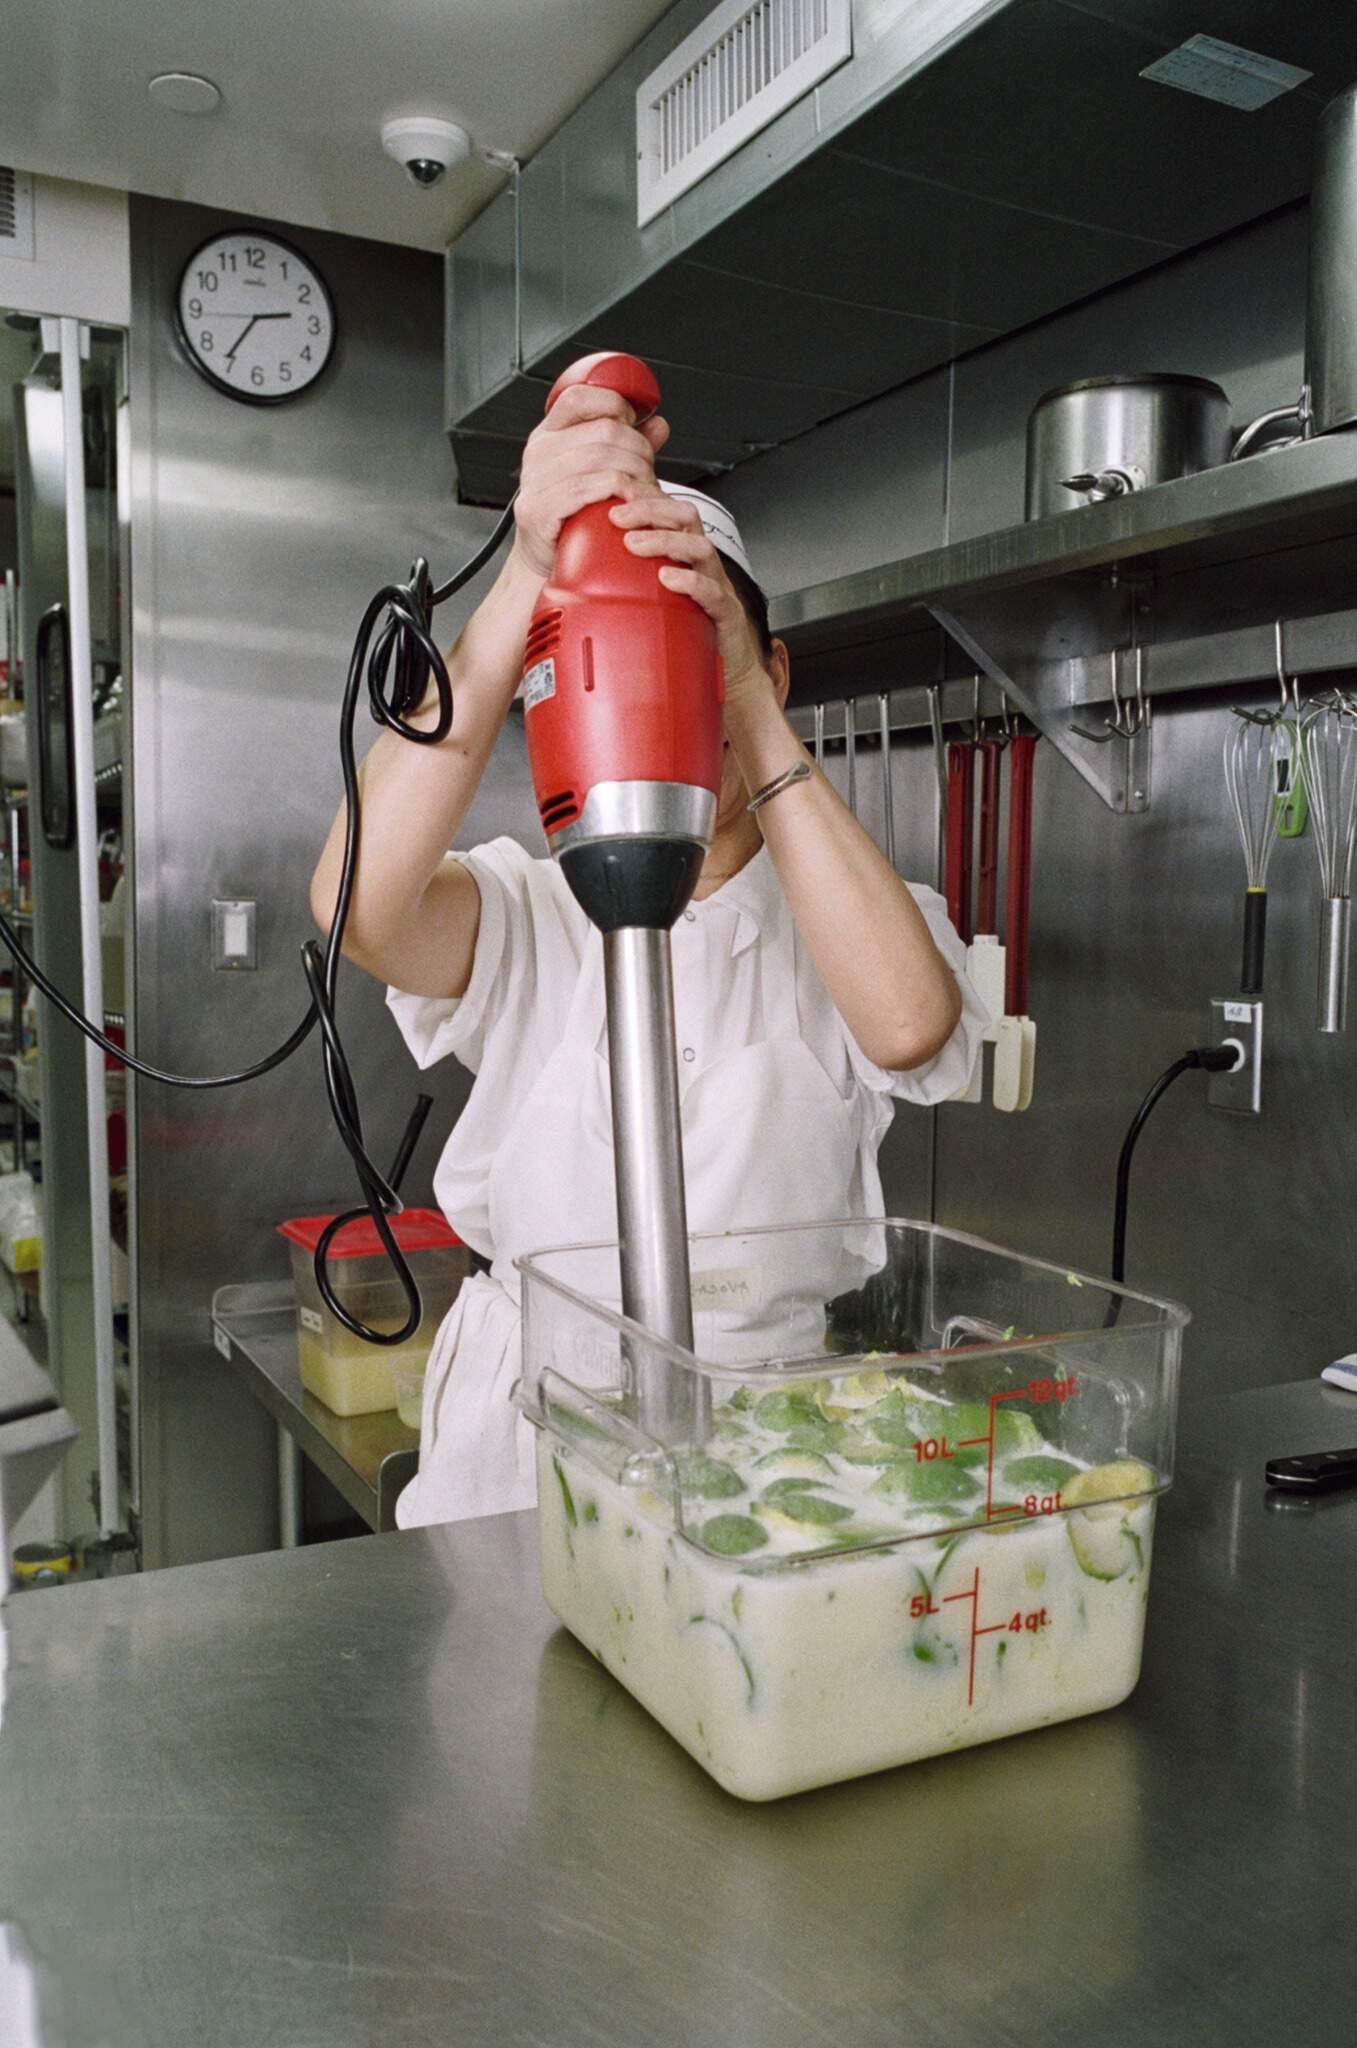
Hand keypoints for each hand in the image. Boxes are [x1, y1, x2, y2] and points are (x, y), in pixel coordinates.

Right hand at [512, 385, 669, 580]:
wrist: (547, 558)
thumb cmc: (573, 515)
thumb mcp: (598, 471)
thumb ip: (626, 445)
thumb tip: (658, 425)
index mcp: (549, 434)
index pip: (581, 397)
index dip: (615, 405)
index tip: (633, 424)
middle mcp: (538, 452)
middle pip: (604, 430)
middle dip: (639, 450)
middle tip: (647, 471)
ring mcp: (535, 480)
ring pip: (602, 459)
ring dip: (635, 474)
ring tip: (642, 491)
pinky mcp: (538, 510)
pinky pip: (587, 490)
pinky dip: (617, 494)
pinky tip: (628, 504)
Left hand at [608, 491, 768, 700]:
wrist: (726, 671)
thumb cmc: (689, 634)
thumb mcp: (652, 602)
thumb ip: (627, 584)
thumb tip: (577, 580)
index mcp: (684, 556)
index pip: (668, 512)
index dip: (643, 500)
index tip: (612, 501)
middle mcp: (702, 565)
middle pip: (685, 518)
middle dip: (650, 511)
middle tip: (619, 517)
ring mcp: (716, 586)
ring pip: (699, 548)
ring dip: (665, 541)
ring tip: (635, 544)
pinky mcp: (726, 613)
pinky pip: (712, 592)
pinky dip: (691, 582)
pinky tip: (669, 579)